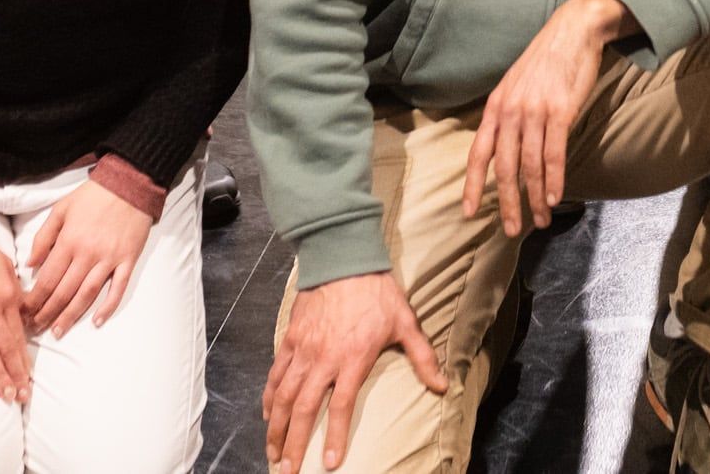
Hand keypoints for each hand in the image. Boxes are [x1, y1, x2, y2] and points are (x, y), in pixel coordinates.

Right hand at [0, 226, 30, 402]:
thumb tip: (25, 313)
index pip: (20, 334)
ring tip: (6, 395)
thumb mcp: (5, 265)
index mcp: (9, 293)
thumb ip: (15, 290)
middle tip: (22, 396)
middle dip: (15, 374)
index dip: (24, 359)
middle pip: (7, 346)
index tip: (29, 378)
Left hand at [22, 175, 151, 337]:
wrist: (130, 183)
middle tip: (36, 329)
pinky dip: (108, 307)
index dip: (34, 300)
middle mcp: (87, 254)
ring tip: (58, 332)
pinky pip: (118, 288)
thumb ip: (43, 236)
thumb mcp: (61, 209)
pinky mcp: (128, 260)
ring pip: (87, 294)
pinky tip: (97, 321)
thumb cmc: (93, 195)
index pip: (46, 279)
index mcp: (69, 241)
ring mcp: (109, 259)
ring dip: (71, 316)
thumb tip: (29, 263)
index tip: (24, 314)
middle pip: (63, 292)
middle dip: (47, 313)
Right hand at [263, 270, 446, 473]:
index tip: (329, 464)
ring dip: (276, 427)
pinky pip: (275, 373)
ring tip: (272, 452)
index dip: (335, 437)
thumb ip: (423, 357)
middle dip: (293, 443)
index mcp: (352, 359)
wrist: (343, 257)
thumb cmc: (377, 291)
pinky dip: (268, 396)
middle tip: (286, 471)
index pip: (341, 407)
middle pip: (303, 409)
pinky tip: (266, 414)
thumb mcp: (406, 322)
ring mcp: (303, 349)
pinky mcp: (290, 338)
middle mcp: (323, 359)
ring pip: (283, 395)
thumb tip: (443, 385)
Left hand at [463, 0, 630, 235]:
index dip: (473, 185)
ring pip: (531, 166)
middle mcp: (510, 112)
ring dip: (536, 198)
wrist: (572, 31)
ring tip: (542, 219)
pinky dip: (554, 180)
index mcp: (495, 107)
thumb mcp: (515, 85)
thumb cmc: (545, 60)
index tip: (469, 212)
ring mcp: (535, 112)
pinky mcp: (560, 112)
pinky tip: (555, 197)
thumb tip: (503, 147)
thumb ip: (507, 115)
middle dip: (507, 203)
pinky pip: (554, 154)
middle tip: (510, 229)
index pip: (479, 154)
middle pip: (505, 168)